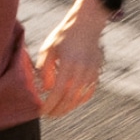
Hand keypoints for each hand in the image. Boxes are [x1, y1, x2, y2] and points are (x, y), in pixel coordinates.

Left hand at [34, 0, 105, 116]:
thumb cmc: (64, 36)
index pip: (57, 92)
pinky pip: (88, 93)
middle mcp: (82, 71)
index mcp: (68, 64)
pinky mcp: (96, 73)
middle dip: (58, 110)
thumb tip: (46, 90)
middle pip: (69, 99)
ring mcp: (91, 73)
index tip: (42, 111)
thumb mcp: (48, 50)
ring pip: (79, 98)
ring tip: (58, 111)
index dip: (49, 105)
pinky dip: (79, 101)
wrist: (86, 24)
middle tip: (49, 115)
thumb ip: (45, 70)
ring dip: (68, 108)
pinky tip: (71, 103)